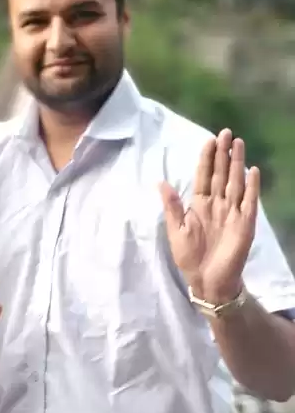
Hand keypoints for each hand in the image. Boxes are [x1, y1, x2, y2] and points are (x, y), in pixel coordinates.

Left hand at [160, 129, 259, 302]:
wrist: (207, 279)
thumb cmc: (189, 256)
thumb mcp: (176, 230)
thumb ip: (171, 206)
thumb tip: (161, 181)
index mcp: (199, 204)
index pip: (203, 176)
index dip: (206, 158)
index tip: (209, 140)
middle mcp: (217, 204)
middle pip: (220, 173)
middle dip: (223, 154)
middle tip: (226, 133)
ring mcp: (233, 211)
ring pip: (235, 181)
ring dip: (237, 163)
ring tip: (238, 143)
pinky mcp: (246, 222)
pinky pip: (249, 200)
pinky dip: (251, 186)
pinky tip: (252, 170)